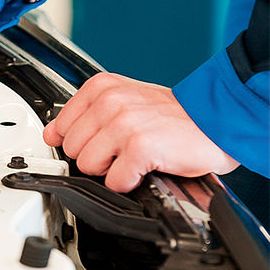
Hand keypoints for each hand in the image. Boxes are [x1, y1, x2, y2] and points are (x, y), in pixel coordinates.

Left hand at [43, 72, 239, 191]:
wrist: (217, 120)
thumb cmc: (173, 114)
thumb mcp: (124, 100)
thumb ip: (86, 114)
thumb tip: (52, 133)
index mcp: (102, 87)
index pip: (60, 126)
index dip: (79, 141)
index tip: (96, 142)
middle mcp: (110, 102)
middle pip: (72, 150)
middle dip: (95, 156)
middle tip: (122, 148)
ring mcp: (123, 124)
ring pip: (89, 166)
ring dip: (112, 170)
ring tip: (134, 156)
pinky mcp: (139, 147)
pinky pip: (114, 181)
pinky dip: (129, 181)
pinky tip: (144, 167)